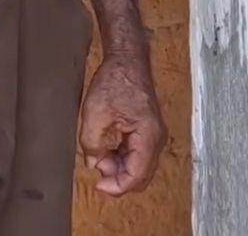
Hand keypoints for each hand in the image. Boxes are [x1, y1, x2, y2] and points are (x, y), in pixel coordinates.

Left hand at [78, 51, 165, 195]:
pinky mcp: (147, 132)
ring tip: (98, 157)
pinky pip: (137, 155)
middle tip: (96, 169)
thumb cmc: (115, 80)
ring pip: (139, 167)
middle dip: (118, 178)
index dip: (116, 186)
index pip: (137, 176)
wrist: (126, 60)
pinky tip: (105, 151)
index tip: (97, 184)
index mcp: (148, 136)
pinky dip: (121, 159)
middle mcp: (156, 139)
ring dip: (118, 169)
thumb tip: (93, 163)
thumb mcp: (94, 113)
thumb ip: (92, 144)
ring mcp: (153, 136)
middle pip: (141, 175)